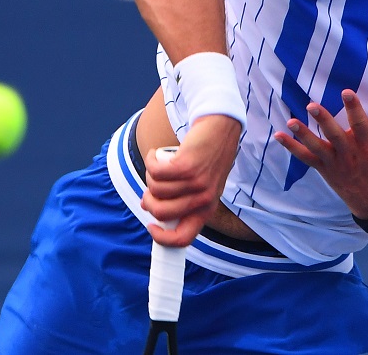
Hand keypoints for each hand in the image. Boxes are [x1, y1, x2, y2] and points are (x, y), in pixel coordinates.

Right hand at [141, 113, 240, 246]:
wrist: (220, 128)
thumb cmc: (206, 158)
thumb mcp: (201, 185)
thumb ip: (180, 199)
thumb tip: (147, 206)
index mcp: (206, 209)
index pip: (183, 238)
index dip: (162, 238)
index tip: (151, 225)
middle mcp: (203, 199)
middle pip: (161, 213)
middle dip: (148, 201)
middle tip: (150, 188)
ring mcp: (196, 183)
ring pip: (156, 189)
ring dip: (150, 177)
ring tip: (157, 166)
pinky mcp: (187, 166)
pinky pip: (156, 171)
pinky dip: (150, 162)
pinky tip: (154, 155)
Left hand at [274, 89, 367, 218]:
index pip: (361, 124)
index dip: (354, 108)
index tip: (347, 92)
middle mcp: (350, 154)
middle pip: (335, 135)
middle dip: (324, 120)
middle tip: (312, 105)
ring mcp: (334, 163)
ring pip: (316, 147)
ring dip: (303, 134)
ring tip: (291, 122)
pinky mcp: (324, 169)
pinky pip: (305, 158)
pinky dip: (292, 148)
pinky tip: (279, 136)